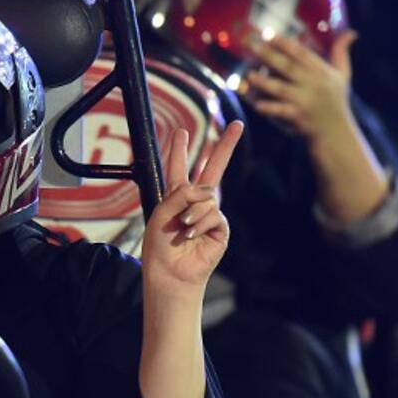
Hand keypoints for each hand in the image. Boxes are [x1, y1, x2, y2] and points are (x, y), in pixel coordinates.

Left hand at [141, 122, 243, 294]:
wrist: (169, 272)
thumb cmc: (160, 245)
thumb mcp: (162, 212)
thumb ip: (181, 193)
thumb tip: (207, 191)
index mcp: (176, 196)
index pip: (179, 168)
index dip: (179, 149)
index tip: (181, 131)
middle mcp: (195, 202)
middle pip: (213, 168)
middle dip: (225, 146)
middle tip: (237, 125)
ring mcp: (210, 214)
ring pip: (207, 197)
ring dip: (191, 213)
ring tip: (182, 229)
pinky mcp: (220, 229)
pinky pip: (213, 214)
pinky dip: (199, 224)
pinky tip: (190, 236)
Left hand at [245, 31, 357, 143]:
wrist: (336, 131)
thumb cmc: (337, 99)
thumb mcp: (343, 75)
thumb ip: (341, 52)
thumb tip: (352, 32)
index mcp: (322, 72)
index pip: (301, 53)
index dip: (284, 42)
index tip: (269, 33)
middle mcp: (313, 84)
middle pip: (288, 67)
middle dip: (270, 56)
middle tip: (253, 45)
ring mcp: (305, 101)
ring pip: (281, 88)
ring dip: (264, 82)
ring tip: (249, 74)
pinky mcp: (298, 116)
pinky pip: (281, 111)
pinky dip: (269, 108)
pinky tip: (257, 104)